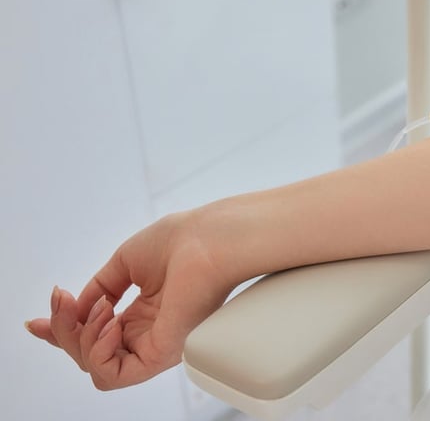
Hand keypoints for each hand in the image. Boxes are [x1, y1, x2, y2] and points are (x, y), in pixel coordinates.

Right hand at [25, 211, 236, 389]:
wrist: (208, 239)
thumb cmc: (181, 241)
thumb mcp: (125, 264)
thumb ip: (98, 289)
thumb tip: (75, 308)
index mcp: (144, 314)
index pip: (96, 336)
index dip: (62, 331)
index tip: (37, 320)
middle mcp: (149, 333)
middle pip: (89, 353)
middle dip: (63, 330)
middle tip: (62, 302)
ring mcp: (155, 345)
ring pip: (95, 367)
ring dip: (80, 337)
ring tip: (99, 307)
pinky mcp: (161, 355)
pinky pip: (113, 375)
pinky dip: (97, 351)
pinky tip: (109, 322)